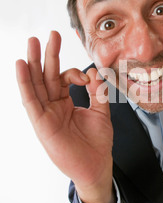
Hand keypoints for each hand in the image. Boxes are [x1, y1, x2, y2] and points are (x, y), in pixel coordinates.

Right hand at [16, 31, 114, 202]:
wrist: (96, 167)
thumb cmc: (97, 143)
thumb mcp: (101, 113)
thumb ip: (98, 92)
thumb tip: (96, 72)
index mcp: (65, 102)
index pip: (63, 78)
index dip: (74, 73)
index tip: (87, 78)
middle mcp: (52, 106)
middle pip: (45, 76)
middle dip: (47, 54)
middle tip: (49, 34)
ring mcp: (45, 114)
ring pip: (35, 84)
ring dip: (32, 63)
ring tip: (31, 42)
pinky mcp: (41, 124)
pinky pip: (30, 101)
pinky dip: (25, 83)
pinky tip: (21, 65)